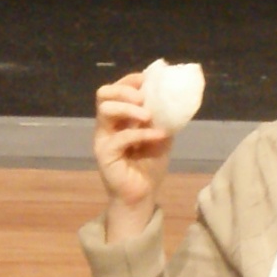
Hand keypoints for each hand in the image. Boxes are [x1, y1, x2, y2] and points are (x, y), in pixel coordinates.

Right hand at [92, 74, 170, 240]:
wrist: (142, 195)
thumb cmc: (149, 166)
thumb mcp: (161, 136)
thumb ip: (162, 118)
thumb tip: (173, 98)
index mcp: (118, 117)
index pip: (115, 89)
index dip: (129, 80)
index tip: (148, 80)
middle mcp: (107, 125)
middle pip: (103, 94)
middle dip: (124, 90)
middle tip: (143, 98)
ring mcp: (103, 139)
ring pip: (105, 110)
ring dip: (129, 109)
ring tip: (148, 116)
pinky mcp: (104, 154)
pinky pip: (119, 138)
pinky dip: (141, 134)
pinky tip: (158, 136)